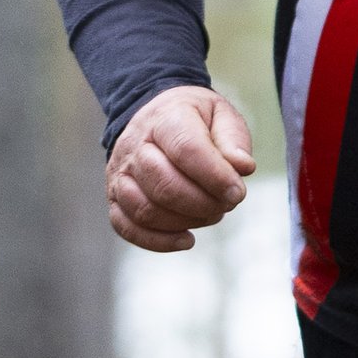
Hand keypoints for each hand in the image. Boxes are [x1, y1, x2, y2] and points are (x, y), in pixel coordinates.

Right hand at [107, 85, 256, 252]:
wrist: (156, 117)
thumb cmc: (196, 120)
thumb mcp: (221, 116)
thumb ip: (233, 140)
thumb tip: (243, 167)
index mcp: (165, 118)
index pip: (186, 149)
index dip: (215, 177)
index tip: (238, 192)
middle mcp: (134, 145)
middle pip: (164, 185)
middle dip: (203, 203)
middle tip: (227, 203)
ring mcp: (120, 173)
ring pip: (145, 210)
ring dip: (185, 222)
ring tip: (211, 214)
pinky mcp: (114, 198)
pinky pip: (127, 228)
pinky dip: (159, 241)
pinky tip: (187, 240)